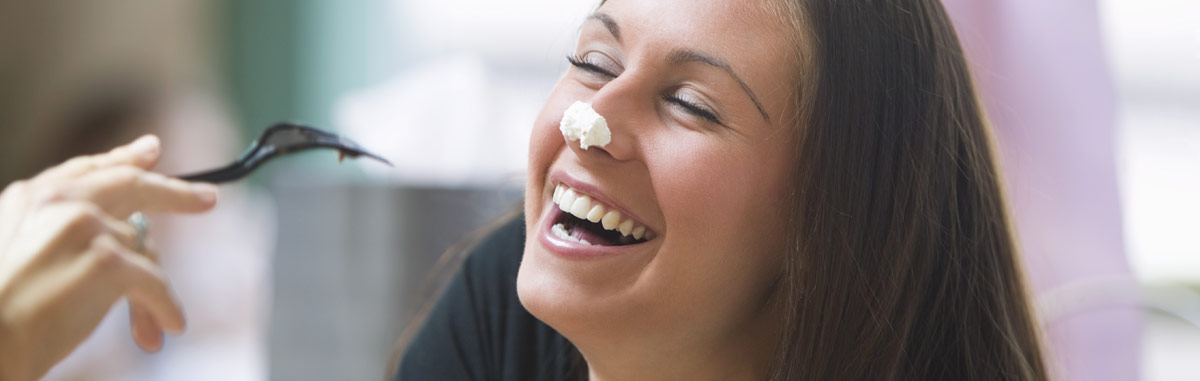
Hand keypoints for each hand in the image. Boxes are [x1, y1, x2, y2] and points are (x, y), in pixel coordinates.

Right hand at [0, 135, 217, 379]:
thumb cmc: (0, 315)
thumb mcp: (21, 251)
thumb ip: (60, 227)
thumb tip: (127, 227)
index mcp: (32, 196)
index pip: (88, 169)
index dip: (124, 160)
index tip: (151, 149)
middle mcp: (60, 200)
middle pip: (132, 185)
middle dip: (175, 193)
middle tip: (208, 199)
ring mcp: (86, 226)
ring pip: (143, 250)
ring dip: (151, 292)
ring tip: (151, 330)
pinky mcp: (107, 260)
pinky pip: (155, 282)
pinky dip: (164, 307)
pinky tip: (168, 326)